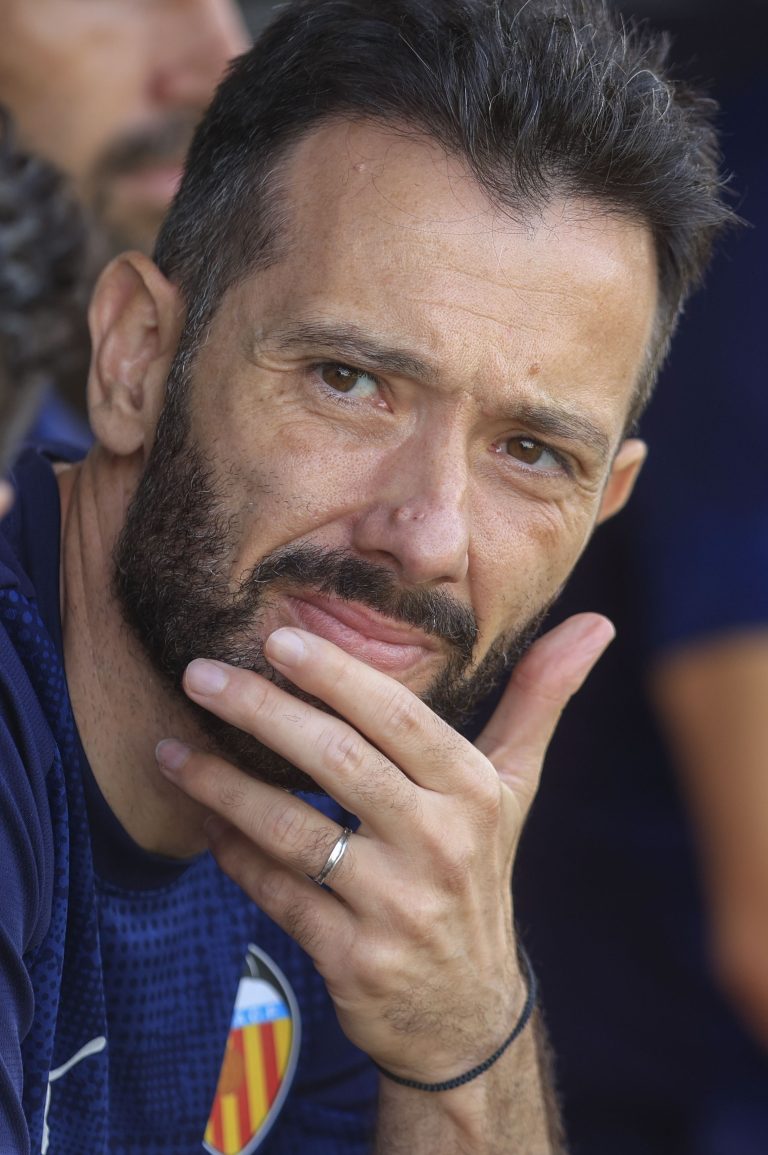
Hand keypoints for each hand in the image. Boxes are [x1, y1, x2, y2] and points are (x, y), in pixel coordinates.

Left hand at [156, 613, 613, 1079]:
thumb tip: (596, 623)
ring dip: (222, 786)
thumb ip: (540, 701)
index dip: (336, 675)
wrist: (467, 1008)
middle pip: (336, 761)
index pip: (399, 718)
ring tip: (171, 751)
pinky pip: (276, 893)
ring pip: (292, 830)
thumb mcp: (515, 788)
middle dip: (260, 710)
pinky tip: (203, 821)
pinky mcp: (352, 958)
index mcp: (474, 791)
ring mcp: (396, 906)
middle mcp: (440, 844)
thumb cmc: (480, 871)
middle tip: (199, 673)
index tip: (276, 639)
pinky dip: (233, 854)